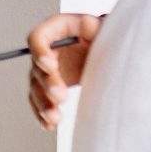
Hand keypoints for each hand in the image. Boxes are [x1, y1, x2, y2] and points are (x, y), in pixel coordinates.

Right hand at [27, 12, 103, 129]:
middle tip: (61, 95)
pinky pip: (41, 102)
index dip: (40, 51)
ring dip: (43, 104)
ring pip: (36, 88)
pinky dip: (44, 114)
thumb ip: (101, 26)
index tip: (50, 65)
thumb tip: (103, 27)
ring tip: (55, 117)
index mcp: (60, 28)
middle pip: (37, 66)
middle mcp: (49, 49)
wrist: (114, 53)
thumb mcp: (106, 27)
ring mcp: (49, 70)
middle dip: (47, 83)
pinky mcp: (52, 88)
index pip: (38, 37)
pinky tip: (50, 124)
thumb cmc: (111, 35)